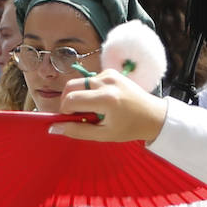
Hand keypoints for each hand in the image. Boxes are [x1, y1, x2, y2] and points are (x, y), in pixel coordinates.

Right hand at [49, 69, 168, 144]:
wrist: (153, 115)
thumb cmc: (129, 128)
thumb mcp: (103, 135)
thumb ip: (77, 131)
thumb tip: (53, 128)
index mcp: (106, 99)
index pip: (71, 100)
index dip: (65, 111)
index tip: (72, 120)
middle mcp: (106, 82)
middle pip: (71, 86)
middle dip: (67, 101)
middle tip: (76, 115)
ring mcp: (109, 74)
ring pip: (79, 82)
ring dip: (79, 96)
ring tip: (92, 110)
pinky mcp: (111, 71)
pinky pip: (90, 80)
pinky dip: (89, 91)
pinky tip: (100, 102)